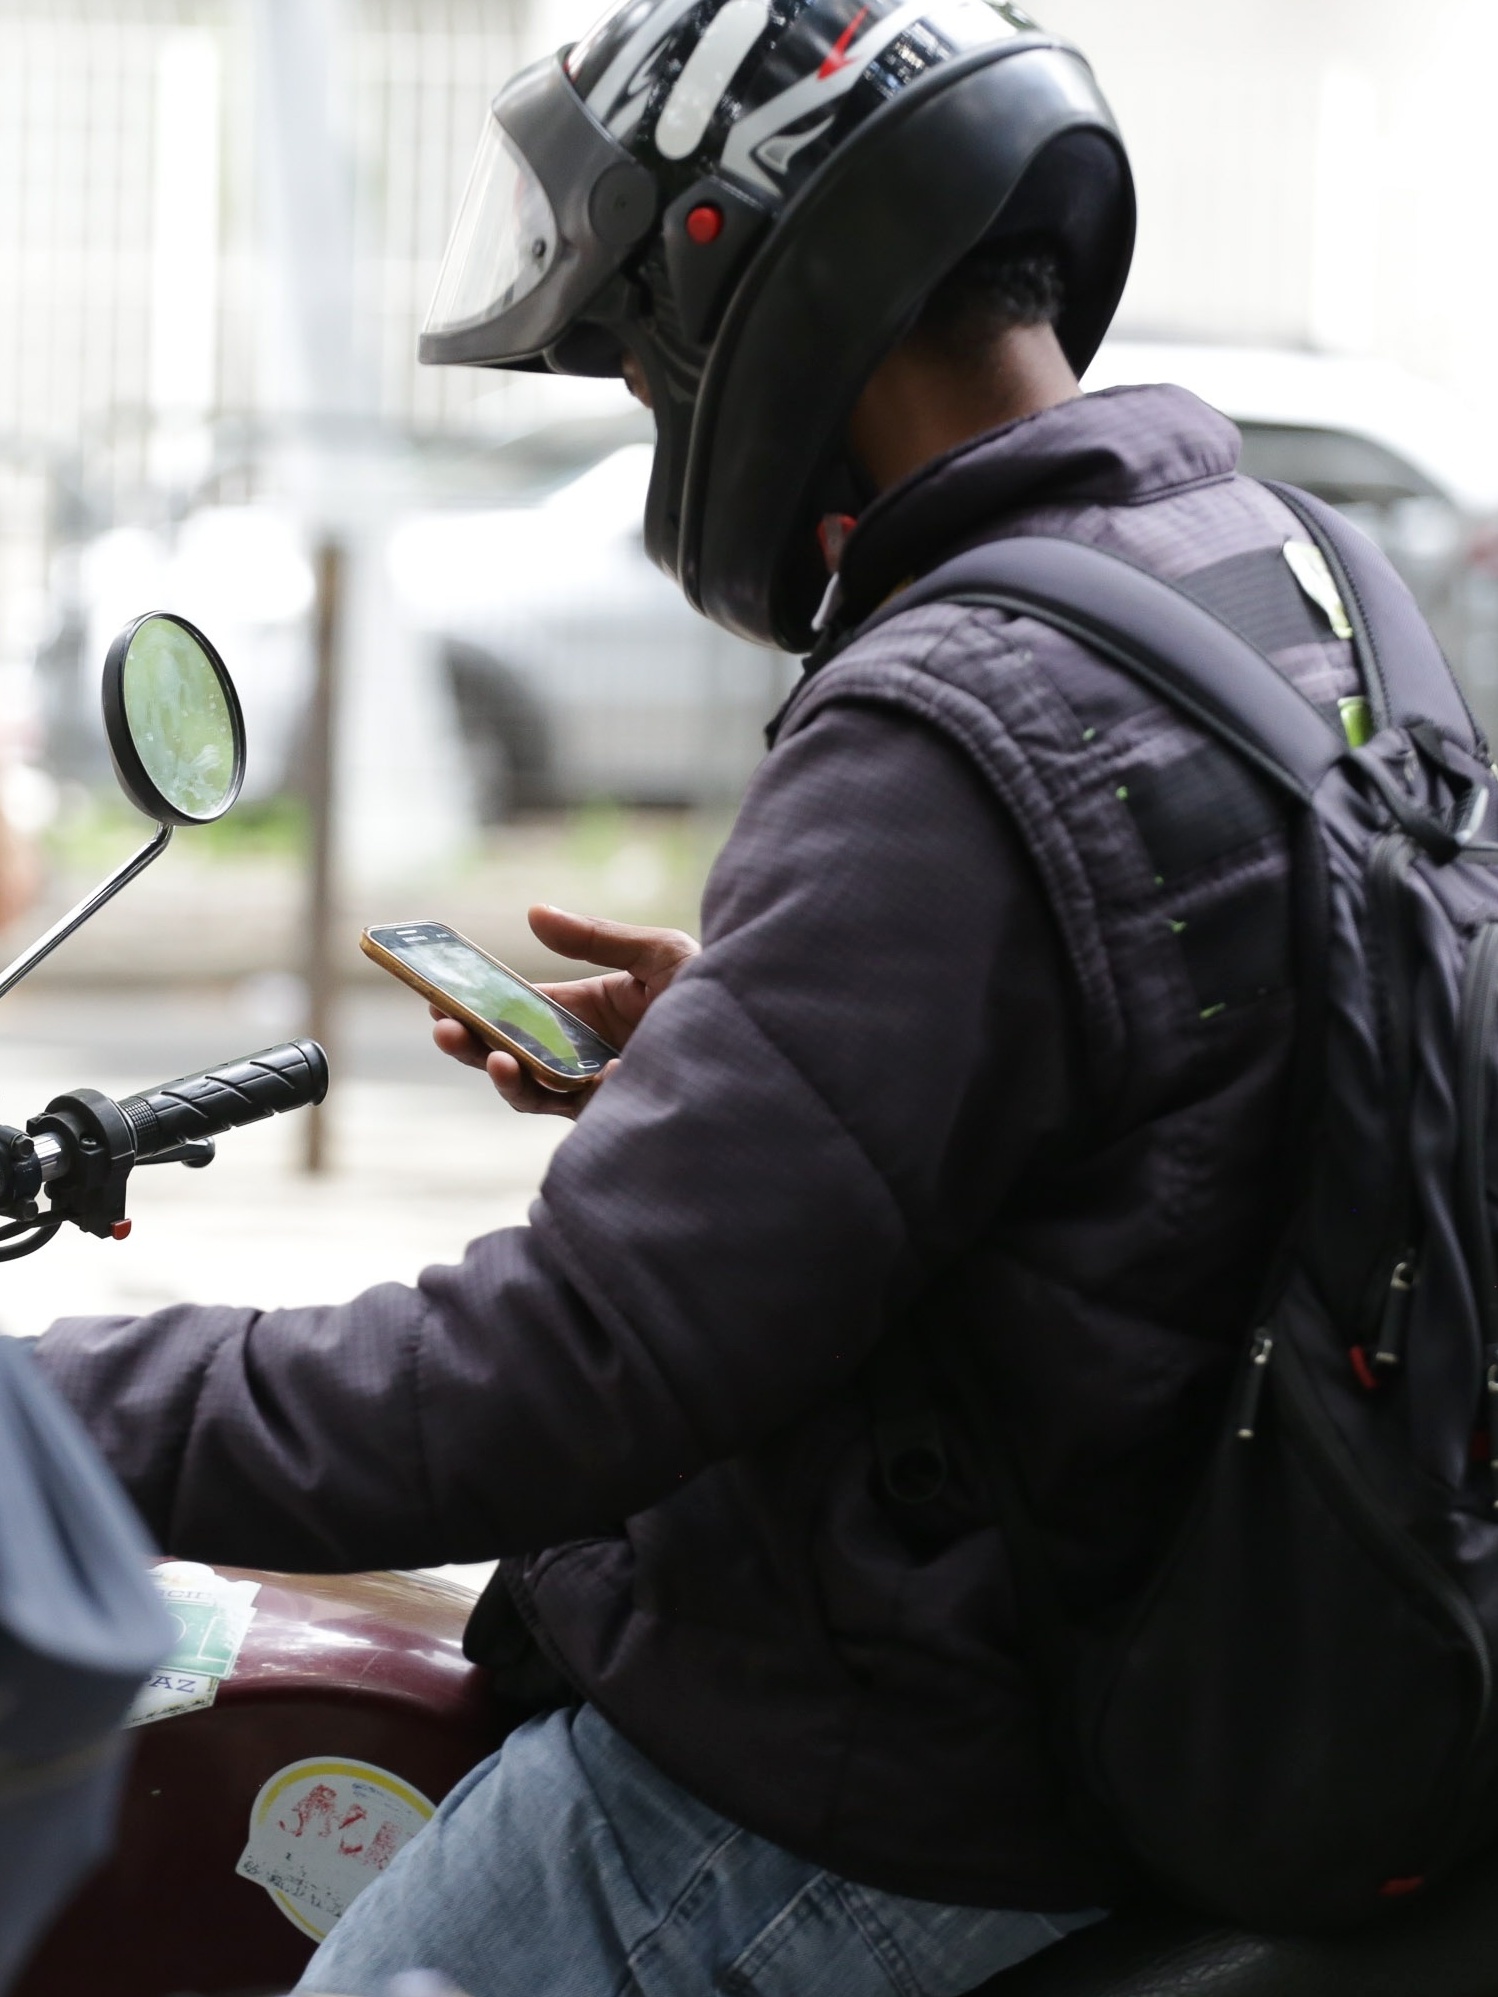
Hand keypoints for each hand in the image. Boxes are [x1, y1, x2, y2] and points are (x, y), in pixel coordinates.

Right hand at [431, 904, 698, 1118]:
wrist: (764, 1035)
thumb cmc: (716, 990)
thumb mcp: (656, 952)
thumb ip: (596, 939)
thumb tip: (534, 912)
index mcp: (584, 1010)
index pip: (514, 1010)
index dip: (474, 1004)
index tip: (435, 992)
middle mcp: (581, 1054)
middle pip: (509, 1053)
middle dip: (470, 1043)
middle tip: (443, 1026)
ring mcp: (595, 1089)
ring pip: (531, 1091)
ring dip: (503, 1076)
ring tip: (491, 1057)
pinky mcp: (616, 1117)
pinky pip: (578, 1111)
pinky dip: (564, 1094)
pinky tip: (567, 1072)